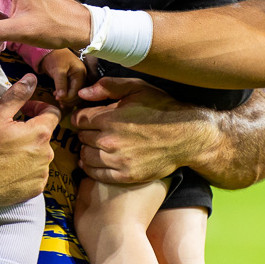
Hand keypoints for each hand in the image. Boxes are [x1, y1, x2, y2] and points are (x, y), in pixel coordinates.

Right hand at [0, 75, 61, 204]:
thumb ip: (17, 95)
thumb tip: (32, 78)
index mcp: (40, 133)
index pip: (53, 113)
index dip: (38, 108)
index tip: (25, 110)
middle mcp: (47, 154)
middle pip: (45, 135)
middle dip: (31, 130)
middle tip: (9, 133)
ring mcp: (42, 173)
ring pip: (40, 155)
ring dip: (29, 150)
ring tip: (8, 151)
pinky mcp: (36, 188)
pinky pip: (37, 173)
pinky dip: (27, 169)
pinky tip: (10, 168)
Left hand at [41, 49, 86, 104]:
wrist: (49, 51)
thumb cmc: (55, 58)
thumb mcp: (58, 70)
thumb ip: (61, 84)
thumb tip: (62, 97)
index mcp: (80, 73)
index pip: (77, 90)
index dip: (68, 97)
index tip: (58, 99)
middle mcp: (81, 76)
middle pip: (78, 93)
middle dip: (68, 99)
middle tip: (58, 101)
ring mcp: (77, 78)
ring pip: (75, 93)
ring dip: (67, 98)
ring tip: (57, 100)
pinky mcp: (72, 80)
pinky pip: (71, 90)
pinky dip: (66, 95)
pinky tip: (59, 98)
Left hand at [68, 77, 212, 185]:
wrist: (186, 136)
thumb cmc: (162, 109)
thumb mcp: (137, 88)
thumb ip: (108, 87)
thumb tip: (82, 93)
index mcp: (110, 118)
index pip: (78, 119)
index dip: (82, 116)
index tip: (89, 117)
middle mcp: (110, 140)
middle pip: (81, 138)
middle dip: (86, 132)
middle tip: (96, 130)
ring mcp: (117, 160)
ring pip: (85, 156)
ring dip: (88, 150)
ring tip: (97, 145)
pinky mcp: (125, 176)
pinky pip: (96, 174)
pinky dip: (91, 168)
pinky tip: (96, 161)